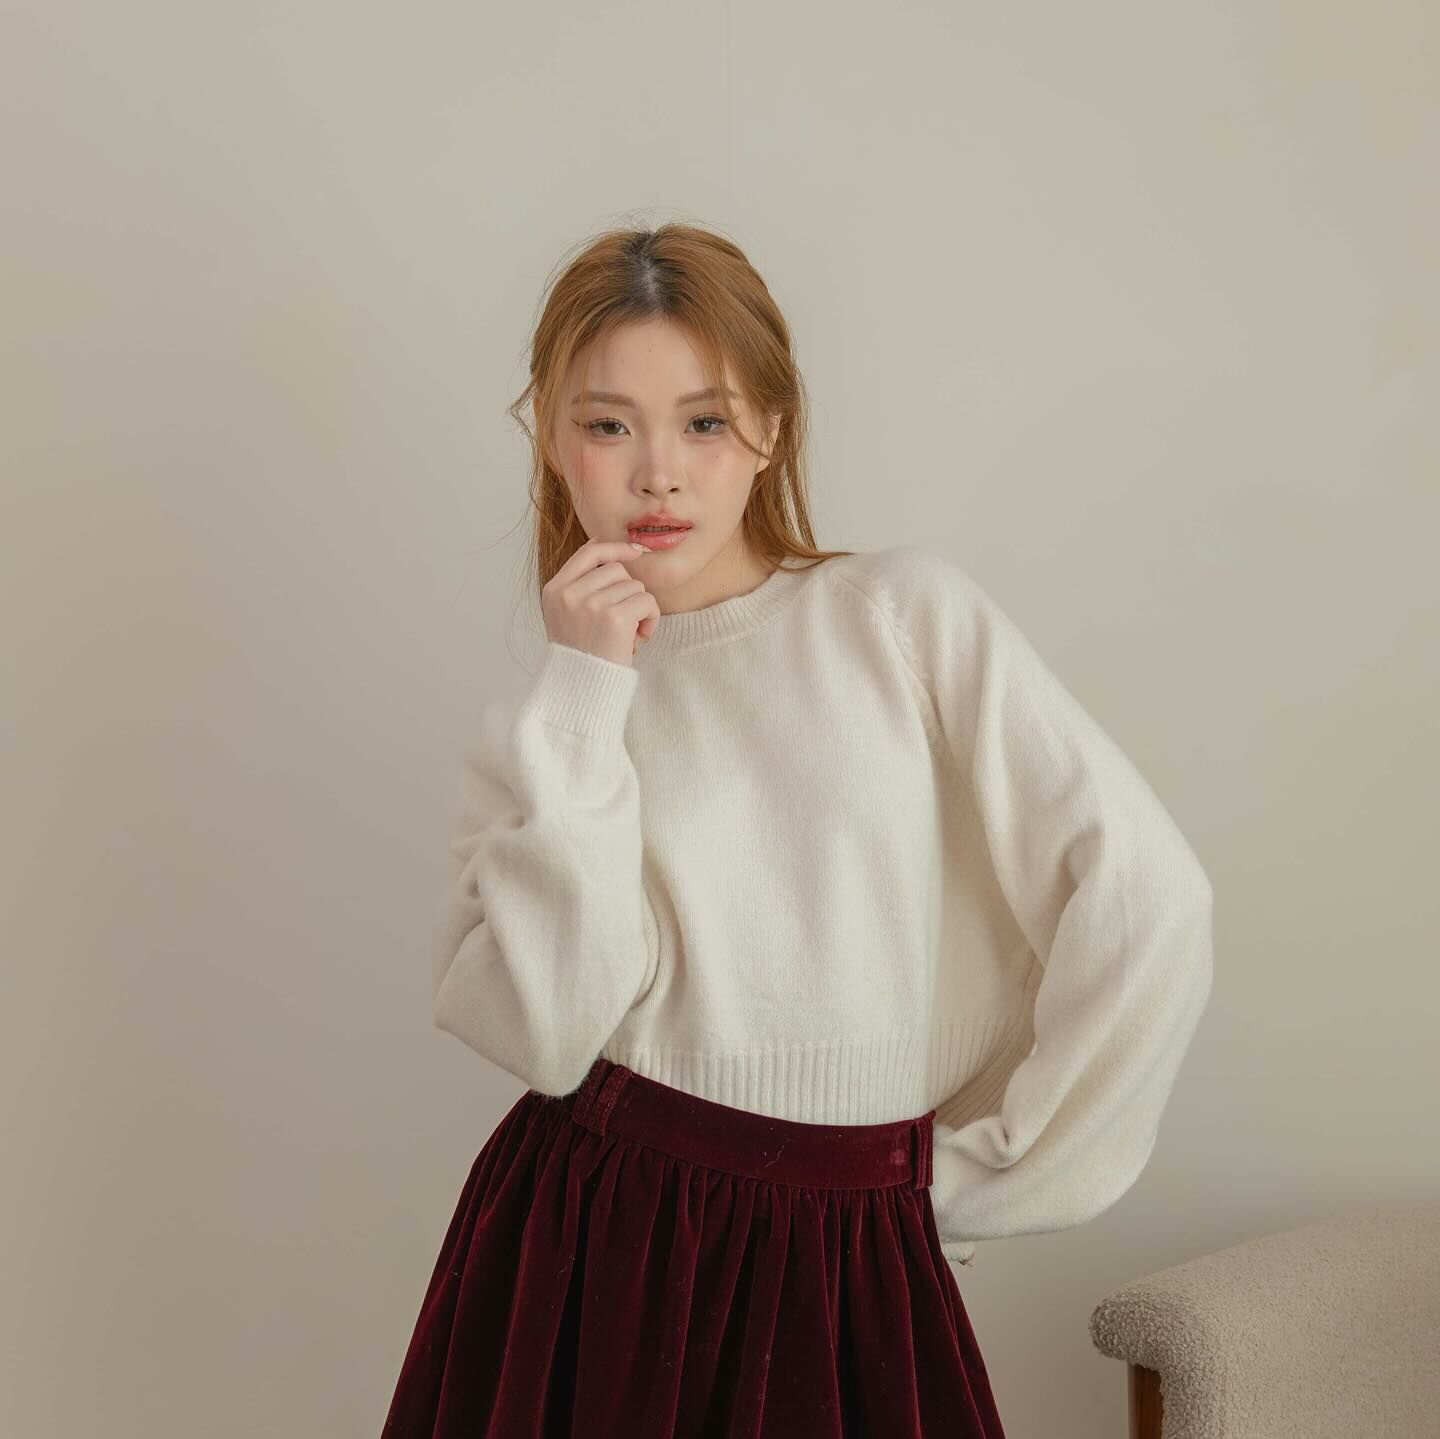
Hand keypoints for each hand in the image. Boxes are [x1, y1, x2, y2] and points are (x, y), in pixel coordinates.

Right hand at [540, 539, 660, 667]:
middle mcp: (569, 594)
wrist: (582, 690)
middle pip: (617, 570)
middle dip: (629, 591)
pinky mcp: (613, 618)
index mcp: (554, 590)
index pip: (588, 553)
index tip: (635, 552)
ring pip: (635, 586)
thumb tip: (613, 550)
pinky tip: (640, 637)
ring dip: (640, 608)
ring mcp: (590, 604)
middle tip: (625, 621)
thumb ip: (583, 587)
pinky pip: (646, 601)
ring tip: (629, 634)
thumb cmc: (582, 656)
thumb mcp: (568, 616)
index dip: (615, 548)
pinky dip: (651, 618)